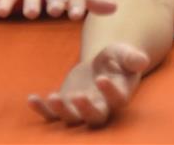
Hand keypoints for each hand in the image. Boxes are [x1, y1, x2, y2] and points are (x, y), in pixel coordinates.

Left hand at [28, 43, 150, 126]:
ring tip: (52, 97)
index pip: (118, 100)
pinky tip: (32, 99)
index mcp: (119, 95)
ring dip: (62, 111)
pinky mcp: (65, 107)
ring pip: (72, 119)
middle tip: (78, 96)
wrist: (99, 67)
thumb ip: (131, 57)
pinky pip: (52, 115)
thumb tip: (141, 60)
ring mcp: (81, 110)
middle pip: (95, 117)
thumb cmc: (115, 60)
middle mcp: (101, 107)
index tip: (102, 78)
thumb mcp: (123, 53)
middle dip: (86, 110)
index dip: (110, 92)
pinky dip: (42, 110)